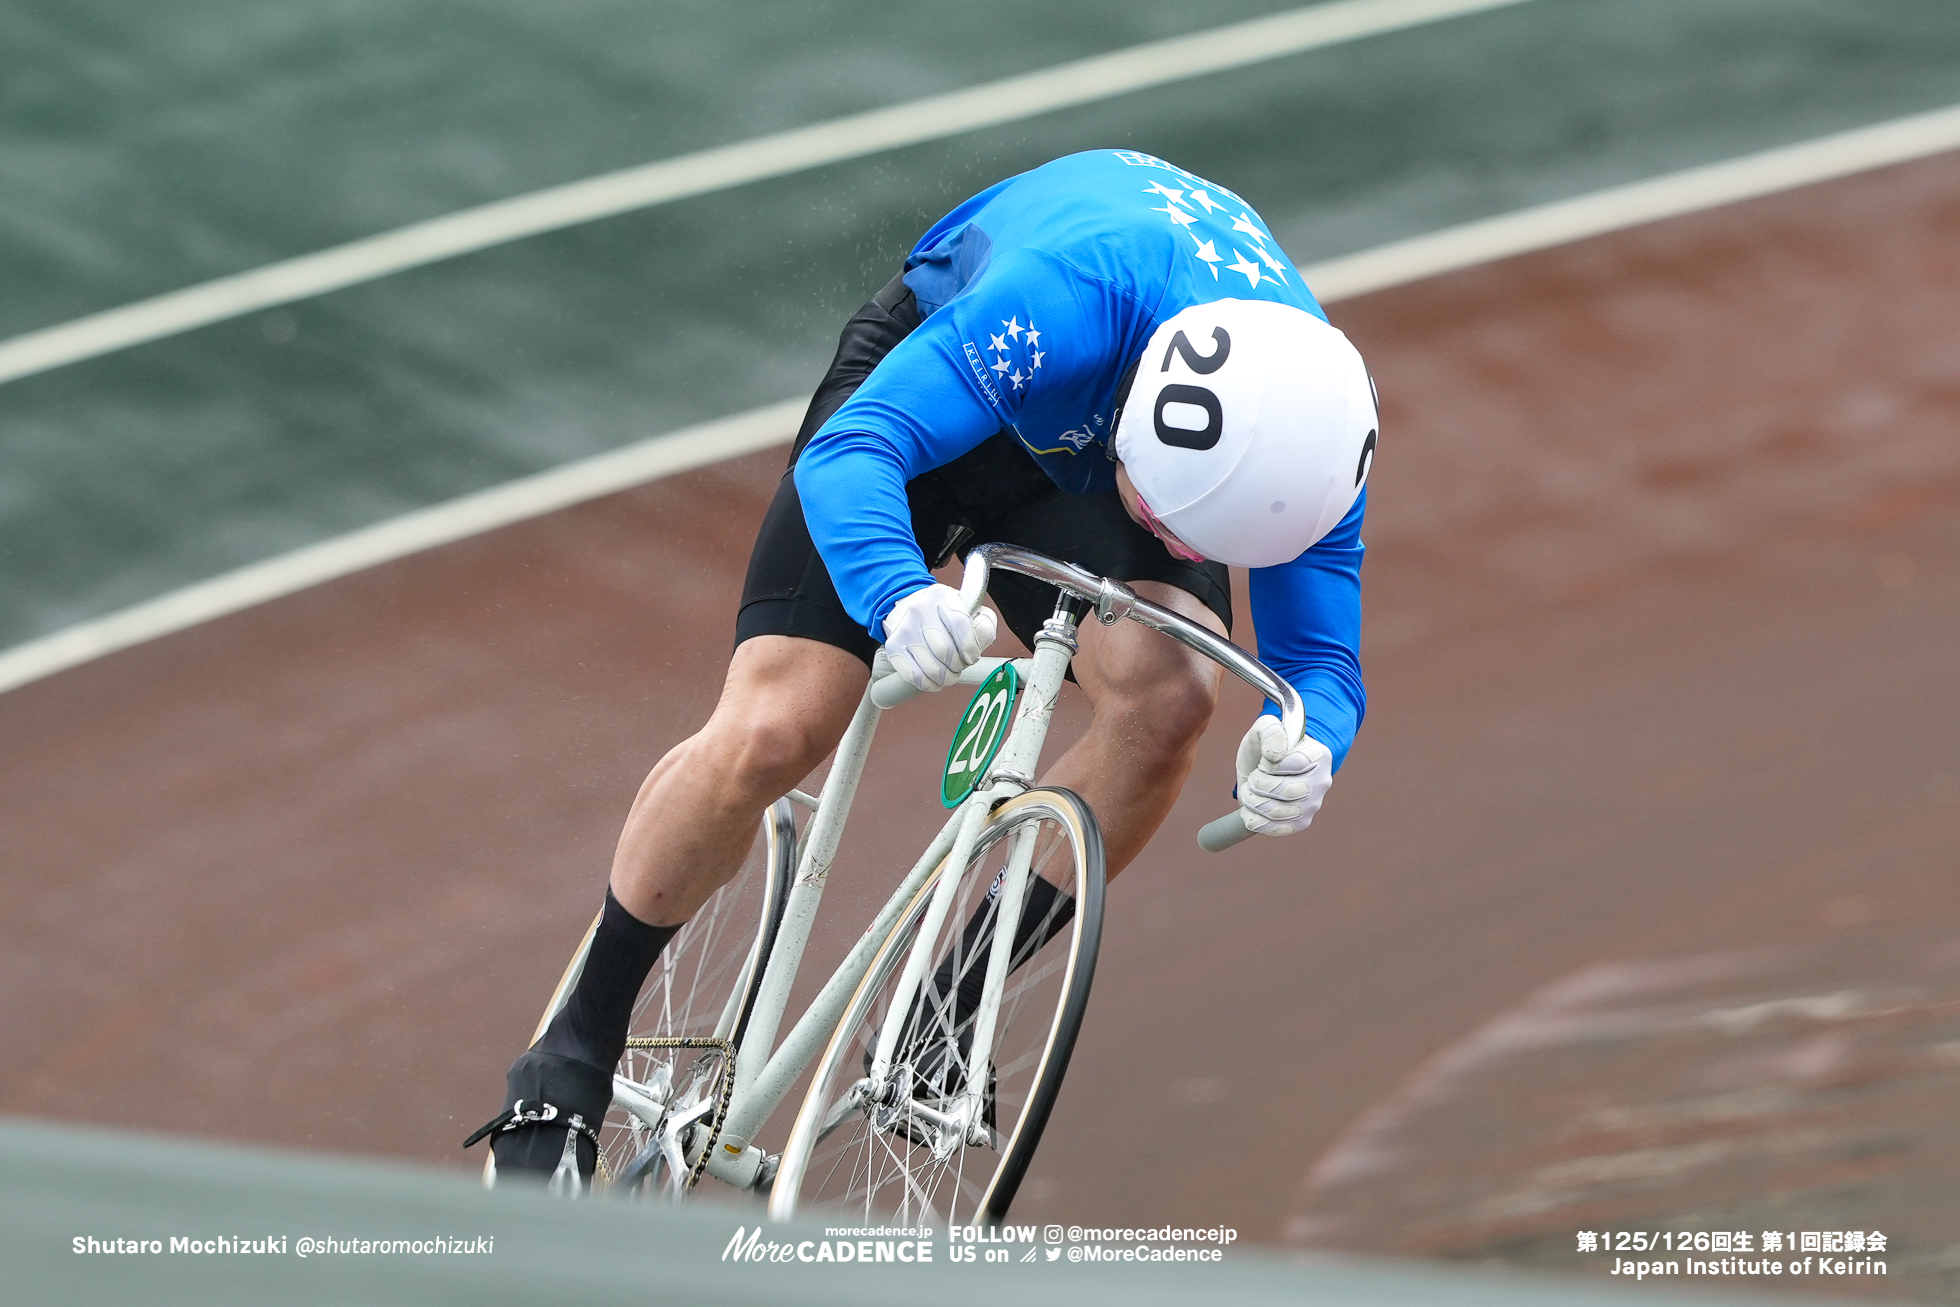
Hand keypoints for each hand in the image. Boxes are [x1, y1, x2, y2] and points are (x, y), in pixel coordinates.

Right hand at [881, 583, 998, 691]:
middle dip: (958, 665)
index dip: (970, 647)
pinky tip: (935, 681)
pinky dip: (929, 684)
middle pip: (944, 650)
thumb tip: (981, 638)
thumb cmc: (943, 615)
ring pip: (931, 668)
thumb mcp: (968, 609)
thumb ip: (983, 623)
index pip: (960, 623)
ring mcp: (904, 628)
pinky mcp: (893, 646)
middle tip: (960, 665)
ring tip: (949, 674)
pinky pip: (914, 676)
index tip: (972, 656)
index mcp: (941, 595)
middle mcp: (919, 609)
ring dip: (945, 678)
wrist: (909, 609)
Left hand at [1235, 715, 1333, 836]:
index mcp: (1318, 755)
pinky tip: (1250, 811)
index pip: (1294, 764)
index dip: (1270, 765)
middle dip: (1259, 785)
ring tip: (1248, 792)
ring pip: (1279, 812)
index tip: (1264, 761)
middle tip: (1252, 778)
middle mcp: (1321, 781)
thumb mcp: (1264, 727)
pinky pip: (1279, 829)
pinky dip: (1257, 822)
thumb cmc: (1265, 747)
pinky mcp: (1301, 822)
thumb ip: (1271, 731)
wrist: (1262, 768)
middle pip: (1287, 792)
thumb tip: (1275, 756)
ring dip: (1253, 803)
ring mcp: (1313, 804)